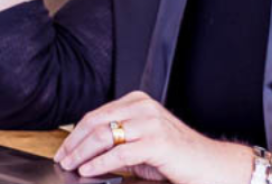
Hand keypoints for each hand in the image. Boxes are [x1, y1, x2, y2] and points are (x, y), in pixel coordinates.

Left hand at [53, 91, 251, 183]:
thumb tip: (84, 152)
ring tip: (71, 165)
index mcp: (137, 101)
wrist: (209, 165)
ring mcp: (151, 122)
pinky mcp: (157, 142)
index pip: (96, 114)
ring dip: (82, 153)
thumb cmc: (176, 157)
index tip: (64, 148)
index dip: (76, 133)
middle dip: (74, 143)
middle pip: (96, 122)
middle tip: (62, 158)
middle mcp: (143, 107)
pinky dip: (99, 163)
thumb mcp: (141, 143)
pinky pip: (120, 152)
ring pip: (104, 135)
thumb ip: (117, 141)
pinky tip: (89, 170)